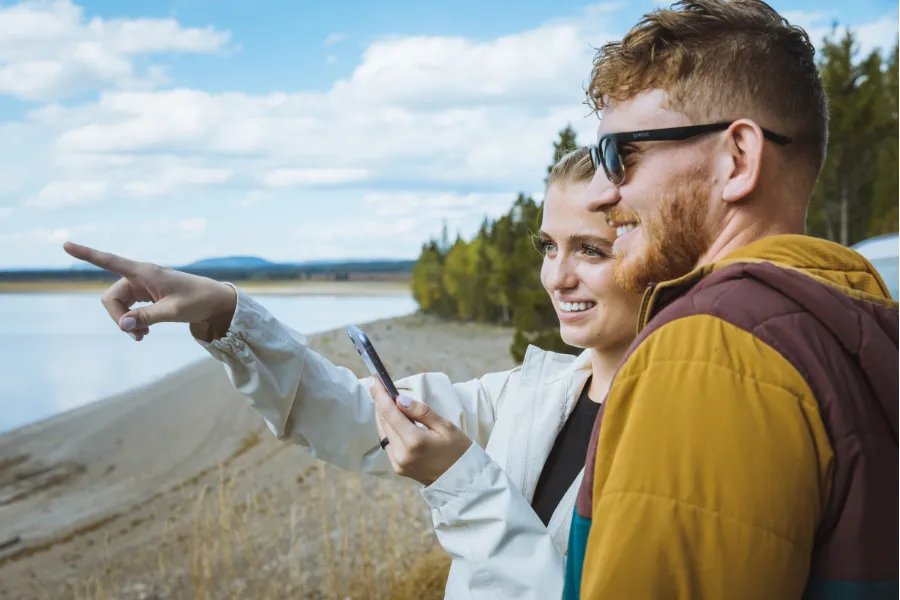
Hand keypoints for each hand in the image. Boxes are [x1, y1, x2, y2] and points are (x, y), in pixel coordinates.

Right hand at [62, 241, 236, 341]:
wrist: (215, 301)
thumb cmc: (198, 301)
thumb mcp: (174, 311)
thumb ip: (148, 317)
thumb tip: (123, 325)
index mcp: (145, 272)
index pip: (110, 261)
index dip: (87, 254)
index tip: (65, 245)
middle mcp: (140, 276)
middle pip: (111, 297)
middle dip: (118, 317)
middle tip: (135, 335)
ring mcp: (142, 286)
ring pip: (119, 305)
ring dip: (126, 322)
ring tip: (142, 337)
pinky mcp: (147, 295)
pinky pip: (129, 309)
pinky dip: (133, 321)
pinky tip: (144, 333)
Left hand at [369, 380, 472, 486]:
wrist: (463, 481)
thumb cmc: (459, 451)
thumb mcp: (446, 426)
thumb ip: (421, 412)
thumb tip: (399, 399)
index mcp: (415, 441)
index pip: (391, 413)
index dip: (380, 395)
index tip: (374, 380)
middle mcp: (402, 453)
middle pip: (384, 422)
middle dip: (380, 402)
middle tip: (378, 385)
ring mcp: (398, 463)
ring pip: (383, 432)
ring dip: (382, 415)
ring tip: (383, 398)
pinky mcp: (398, 468)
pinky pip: (387, 444)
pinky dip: (387, 429)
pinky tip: (390, 419)